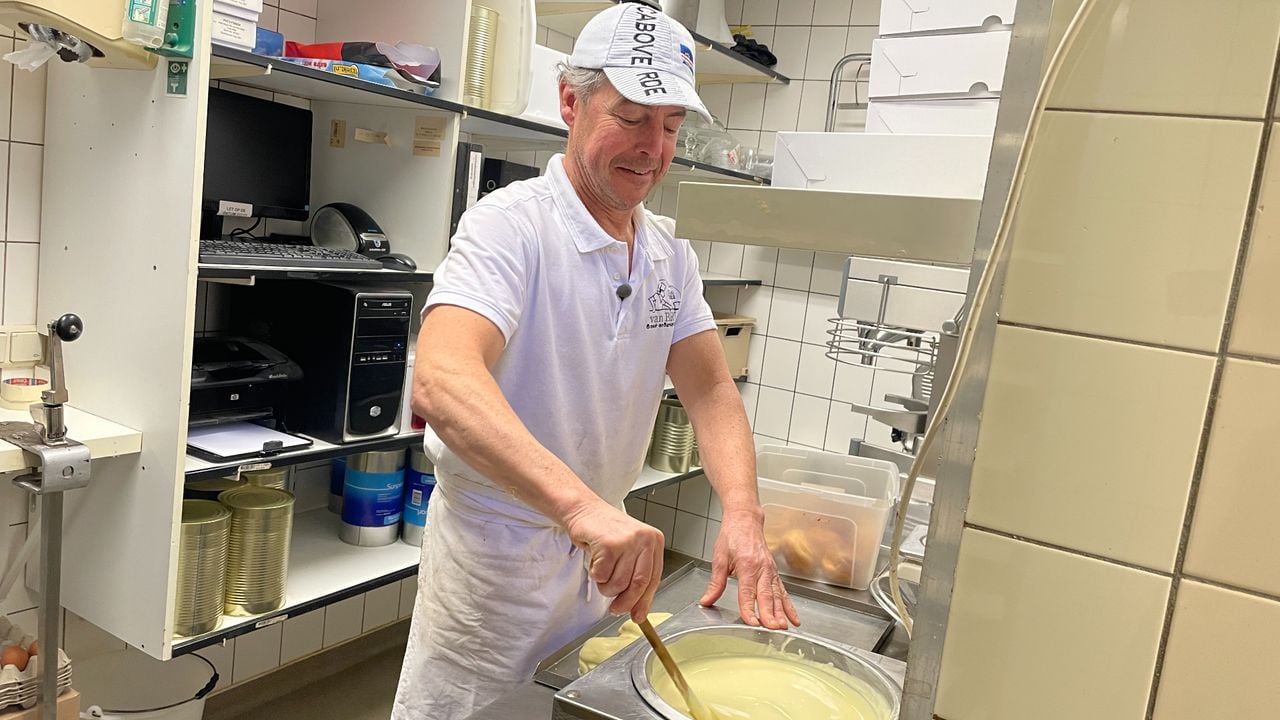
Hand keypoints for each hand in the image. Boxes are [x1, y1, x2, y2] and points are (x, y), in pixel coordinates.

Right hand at [564, 500, 665, 621]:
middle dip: (625, 602)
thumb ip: (635, 576)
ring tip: (601, 570)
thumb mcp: (629, 551)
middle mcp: (644, 539)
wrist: (584, 510)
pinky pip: (602, 576)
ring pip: (618, 583)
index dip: (644, 601)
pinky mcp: (609, 544)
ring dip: (605, 586)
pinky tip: (595, 559)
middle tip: (615, 609)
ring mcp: (627, 541)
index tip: (637, 616)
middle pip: (638, 584)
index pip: (653, 579)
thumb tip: (637, 611)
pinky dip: (595, 574)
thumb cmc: (606, 532)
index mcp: (654, 541)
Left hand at [699, 508, 799, 629]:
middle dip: (769, 614)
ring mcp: (770, 571)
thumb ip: (715, 583)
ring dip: (781, 613)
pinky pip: (783, 592)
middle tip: (772, 629)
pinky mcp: (774, 573)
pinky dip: (789, 606)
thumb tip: (706, 601)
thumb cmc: (733, 537)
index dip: (749, 608)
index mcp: (746, 564)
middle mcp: (762, 568)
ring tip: (784, 627)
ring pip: (777, 595)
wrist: (746, 521)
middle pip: (766, 595)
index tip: (751, 622)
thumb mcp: (719, 558)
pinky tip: (793, 619)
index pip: (747, 592)